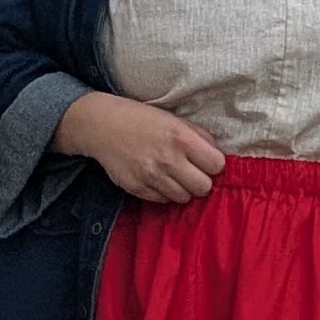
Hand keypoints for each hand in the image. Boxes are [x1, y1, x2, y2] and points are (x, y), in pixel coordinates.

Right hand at [53, 91, 226, 203]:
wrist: (102, 125)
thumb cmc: (140, 119)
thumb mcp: (173, 119)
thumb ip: (198, 136)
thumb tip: (216, 155)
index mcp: (181, 138)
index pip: (216, 165)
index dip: (213, 163)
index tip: (206, 160)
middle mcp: (168, 159)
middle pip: (203, 187)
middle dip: (201, 180)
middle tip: (192, 172)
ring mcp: (151, 176)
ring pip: (184, 198)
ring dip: (183, 188)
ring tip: (174, 175)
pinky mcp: (137, 188)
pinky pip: (163, 200)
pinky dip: (165, 192)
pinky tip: (158, 178)